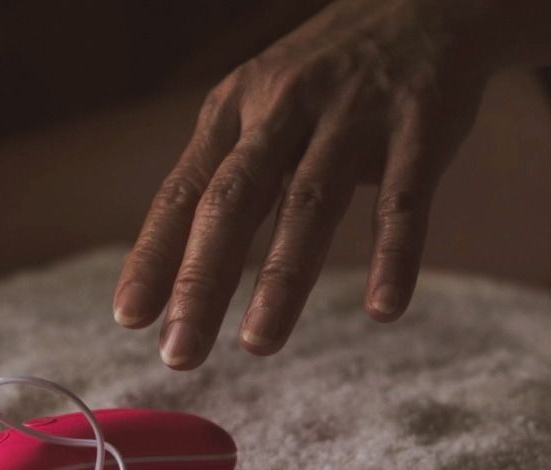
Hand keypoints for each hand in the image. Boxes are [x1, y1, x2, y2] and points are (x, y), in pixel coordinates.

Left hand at [113, 0, 490, 368]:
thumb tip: (181, 255)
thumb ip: (229, 169)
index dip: (153, 256)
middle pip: (232, 202)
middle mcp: (283, 110)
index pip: (183, 191)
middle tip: (180, 353)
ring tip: (259, 344)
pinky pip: (402, 201)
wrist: (421, 3)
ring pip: (308, 204)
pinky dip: (392, 256)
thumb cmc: (328, 74)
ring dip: (281, 278)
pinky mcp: (417, 128)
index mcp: (236, 109)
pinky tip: (383, 309)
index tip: (129, 319)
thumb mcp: (262, 102)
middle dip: (201, 281)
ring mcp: (351, 117)